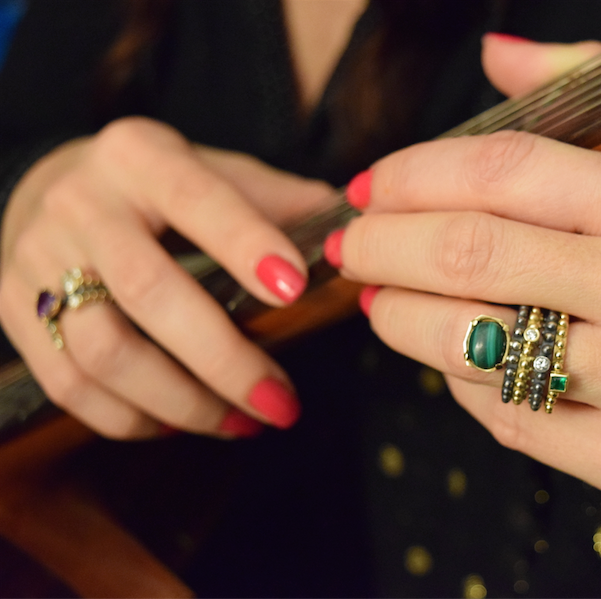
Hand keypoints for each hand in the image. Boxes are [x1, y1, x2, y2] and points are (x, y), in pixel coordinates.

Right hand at [0, 117, 333, 438]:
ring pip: (106, 352)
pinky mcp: (15, 308)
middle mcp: (83, 204)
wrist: (50, 187)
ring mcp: (38, 258)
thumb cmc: (151, 186)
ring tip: (239, 424)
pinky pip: (69, 383)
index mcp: (140, 158)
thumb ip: (273, 199)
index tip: (295, 290)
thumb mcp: (208, 170)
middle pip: (151, 293)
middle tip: (279, 404)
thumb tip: (348, 232)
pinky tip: (177, 422)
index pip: (197, 199)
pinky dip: (129, 418)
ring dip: (182, 402)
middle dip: (224, 361)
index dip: (245, 245)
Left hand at [326, 37, 600, 486]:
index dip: (417, 176)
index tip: (367, 188)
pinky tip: (448, 363)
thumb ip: (590, 87)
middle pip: (470, 255)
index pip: (503, 171)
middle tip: (352, 246)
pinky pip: (514, 418)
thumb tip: (498, 54)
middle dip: (385, 248)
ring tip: (375, 301)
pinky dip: (462, 386)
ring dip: (403, 320)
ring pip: (474, 341)